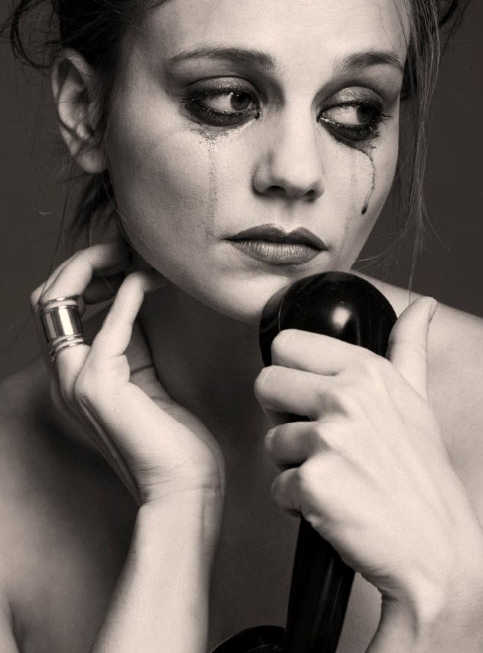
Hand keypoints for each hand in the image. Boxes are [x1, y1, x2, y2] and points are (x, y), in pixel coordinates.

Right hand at [31, 241, 224, 521]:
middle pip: (48, 294)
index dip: (87, 272)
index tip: (124, 256)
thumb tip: (135, 292)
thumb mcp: (145, 376)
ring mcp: (75, 380)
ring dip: (98, 265)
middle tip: (127, 246)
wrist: (182, 488)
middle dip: (85, 260)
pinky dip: (130, 292)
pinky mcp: (98, 384)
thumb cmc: (171, 439)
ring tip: (134, 254)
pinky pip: (110, 322)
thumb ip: (132, 339)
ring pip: (59, 298)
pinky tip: (154, 281)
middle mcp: (64, 375)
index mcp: (73, 373)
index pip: (58, 305)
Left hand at [254, 297, 482, 613]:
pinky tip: (333, 505)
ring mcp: (328, 440)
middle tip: (320, 440)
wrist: (435, 548)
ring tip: (337, 476)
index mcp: (366, 370)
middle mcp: (347, 397)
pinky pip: (277, 485)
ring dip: (295, 465)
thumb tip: (421, 306)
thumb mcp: (417, 400)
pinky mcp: (312, 484)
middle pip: (265, 384)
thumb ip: (408, 347)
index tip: (310, 396)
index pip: (287, 344)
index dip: (292, 373)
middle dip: (283, 415)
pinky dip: (298, 502)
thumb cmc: (422, 475)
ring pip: (270, 441)